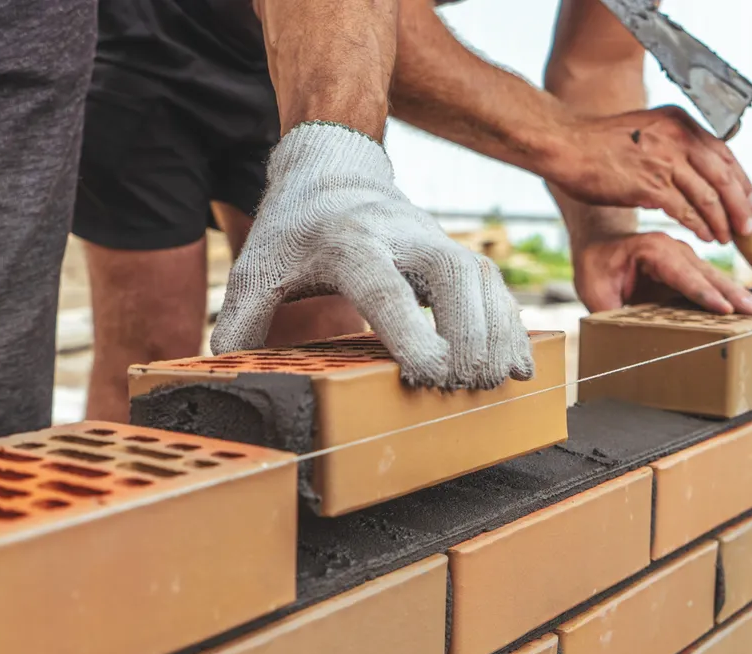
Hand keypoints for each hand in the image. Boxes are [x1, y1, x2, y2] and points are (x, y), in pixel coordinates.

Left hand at [211, 122, 533, 389]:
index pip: (383, 286)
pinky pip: (495, 286)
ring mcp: (435, 240)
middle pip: (451, 276)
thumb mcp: (256, 266)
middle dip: (468, 333)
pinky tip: (520, 365)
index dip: (409, 329)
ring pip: (482, 280)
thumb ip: (242, 318)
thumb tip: (231, 371)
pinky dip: (511, 326)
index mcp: (349, 241)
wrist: (334, 168)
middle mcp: (401, 236)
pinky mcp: (455, 251)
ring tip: (494, 386)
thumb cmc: (294, 228)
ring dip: (496, 335)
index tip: (428, 373)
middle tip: (464, 386)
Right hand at [547, 105, 751, 245]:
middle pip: (724, 175)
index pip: (724, 153)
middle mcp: (678, 137)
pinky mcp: (649, 184)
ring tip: (726, 237)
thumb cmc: (596, 144)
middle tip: (747, 227)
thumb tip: (689, 175)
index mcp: (679, 122)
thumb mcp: (644, 132)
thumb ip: (669, 147)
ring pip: (709, 195)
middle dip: (740, 205)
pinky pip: (686, 209)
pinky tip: (704, 237)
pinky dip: (700, 225)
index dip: (741, 180)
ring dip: (722, 220)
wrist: (565, 145)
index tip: (748, 201)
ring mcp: (665, 160)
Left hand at [572, 231, 751, 314]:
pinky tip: (748, 306)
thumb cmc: (595, 267)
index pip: (681, 274)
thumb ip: (609, 312)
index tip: (724, 309)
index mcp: (651, 249)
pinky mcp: (688, 267)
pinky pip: (710, 280)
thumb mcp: (594, 291)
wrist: (598, 244)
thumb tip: (621, 339)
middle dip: (733, 294)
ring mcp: (684, 256)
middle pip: (707, 273)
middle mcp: (673, 249)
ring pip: (714, 276)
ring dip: (738, 294)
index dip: (702, 293)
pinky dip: (729, 293)